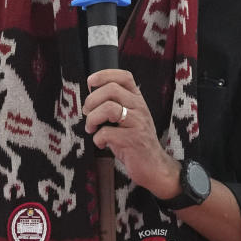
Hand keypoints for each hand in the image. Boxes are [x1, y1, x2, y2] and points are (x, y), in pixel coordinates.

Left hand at [82, 69, 181, 199]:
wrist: (154, 166)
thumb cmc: (135, 141)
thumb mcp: (128, 118)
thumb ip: (116, 105)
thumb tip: (90, 97)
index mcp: (137, 100)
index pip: (124, 76)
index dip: (104, 75)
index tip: (90, 82)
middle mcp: (139, 108)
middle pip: (111, 89)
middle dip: (92, 100)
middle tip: (87, 112)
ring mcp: (137, 123)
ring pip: (108, 108)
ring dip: (92, 118)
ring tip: (91, 128)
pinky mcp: (133, 140)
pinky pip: (107, 133)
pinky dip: (98, 139)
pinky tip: (101, 143)